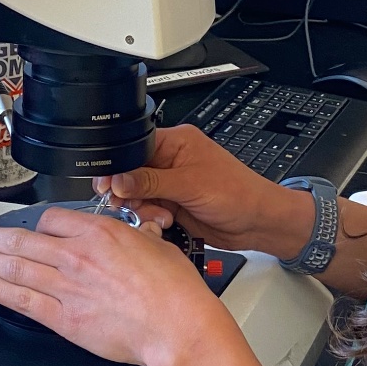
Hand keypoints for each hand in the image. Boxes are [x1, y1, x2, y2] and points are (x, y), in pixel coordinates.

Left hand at [0, 207, 227, 365]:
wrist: (177, 326)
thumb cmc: (175, 291)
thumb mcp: (156, 245)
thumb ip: (134, 237)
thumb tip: (132, 236)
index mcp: (99, 233)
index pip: (52, 219)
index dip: (37, 224)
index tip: (30, 229)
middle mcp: (76, 256)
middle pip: (22, 241)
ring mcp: (67, 288)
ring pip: (15, 267)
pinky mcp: (64, 318)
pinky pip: (21, 300)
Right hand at [94, 123, 312, 260]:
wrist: (257, 223)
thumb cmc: (238, 193)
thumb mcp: (190, 184)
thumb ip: (151, 182)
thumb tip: (119, 179)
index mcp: (176, 142)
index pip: (135, 148)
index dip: (119, 167)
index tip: (109, 184)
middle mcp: (172, 161)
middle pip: (131, 174)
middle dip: (129, 192)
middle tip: (130, 204)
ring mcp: (172, 184)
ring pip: (137, 195)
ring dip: (142, 208)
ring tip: (160, 215)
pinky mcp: (173, 205)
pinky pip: (148, 211)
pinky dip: (151, 218)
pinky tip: (165, 221)